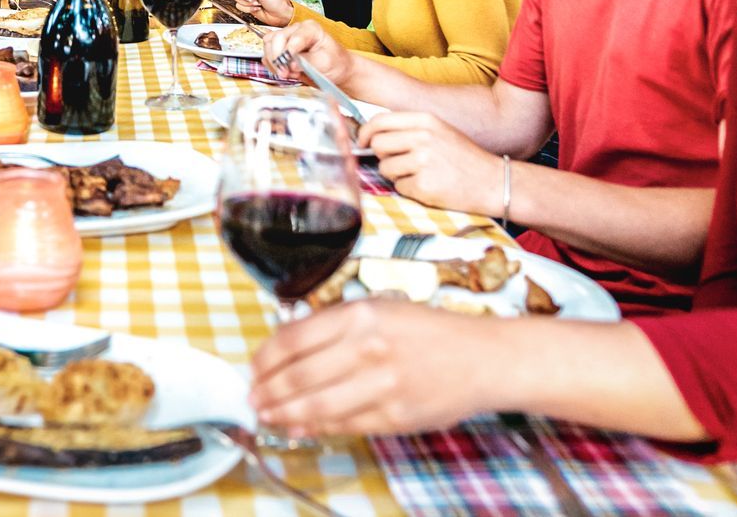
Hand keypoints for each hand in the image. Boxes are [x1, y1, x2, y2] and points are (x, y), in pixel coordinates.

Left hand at [249, 298, 498, 436]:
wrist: (482, 358)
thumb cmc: (428, 331)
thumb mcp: (378, 309)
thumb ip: (333, 325)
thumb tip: (286, 346)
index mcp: (359, 316)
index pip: (292, 339)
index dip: (264, 359)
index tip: (254, 368)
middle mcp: (367, 348)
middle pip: (297, 376)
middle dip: (266, 391)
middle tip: (253, 399)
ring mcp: (381, 386)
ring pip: (315, 405)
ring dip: (282, 413)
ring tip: (267, 415)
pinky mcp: (394, 417)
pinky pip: (343, 425)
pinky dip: (314, 427)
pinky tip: (298, 426)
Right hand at [262, 20, 358, 93]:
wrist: (336, 71)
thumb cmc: (335, 63)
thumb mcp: (325, 62)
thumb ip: (307, 62)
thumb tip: (291, 64)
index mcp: (310, 28)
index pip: (293, 37)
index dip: (288, 52)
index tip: (290, 66)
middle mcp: (296, 30)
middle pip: (276, 39)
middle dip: (278, 58)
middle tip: (285, 73)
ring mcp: (287, 39)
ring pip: (268, 46)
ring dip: (274, 62)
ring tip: (287, 74)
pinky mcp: (281, 50)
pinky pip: (267, 55)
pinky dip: (272, 66)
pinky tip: (284, 72)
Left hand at [364, 110, 507, 216]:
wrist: (493, 181)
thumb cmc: (464, 158)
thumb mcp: (439, 131)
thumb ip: (409, 129)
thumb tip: (372, 136)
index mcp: (425, 120)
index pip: (379, 121)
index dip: (365, 133)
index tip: (362, 142)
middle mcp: (423, 137)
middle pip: (377, 144)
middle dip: (383, 156)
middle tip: (399, 163)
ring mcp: (422, 161)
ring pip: (385, 168)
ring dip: (396, 175)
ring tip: (419, 175)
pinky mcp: (423, 185)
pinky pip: (399, 187)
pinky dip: (410, 190)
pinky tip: (428, 186)